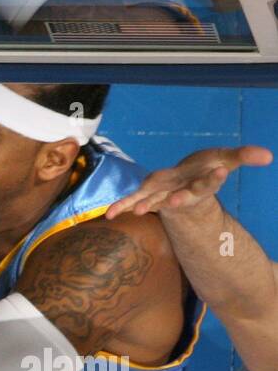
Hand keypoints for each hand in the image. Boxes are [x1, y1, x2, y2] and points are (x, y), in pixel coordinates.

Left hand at [106, 145, 271, 218]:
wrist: (184, 182)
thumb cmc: (204, 169)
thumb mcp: (225, 159)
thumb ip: (243, 157)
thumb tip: (268, 156)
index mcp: (203, 185)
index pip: (211, 182)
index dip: (215, 178)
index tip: (222, 173)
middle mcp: (183, 193)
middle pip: (182, 197)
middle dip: (179, 199)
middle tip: (175, 202)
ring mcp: (164, 196)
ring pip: (155, 202)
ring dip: (146, 205)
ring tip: (136, 212)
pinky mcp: (147, 195)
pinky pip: (133, 202)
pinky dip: (122, 206)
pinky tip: (110, 214)